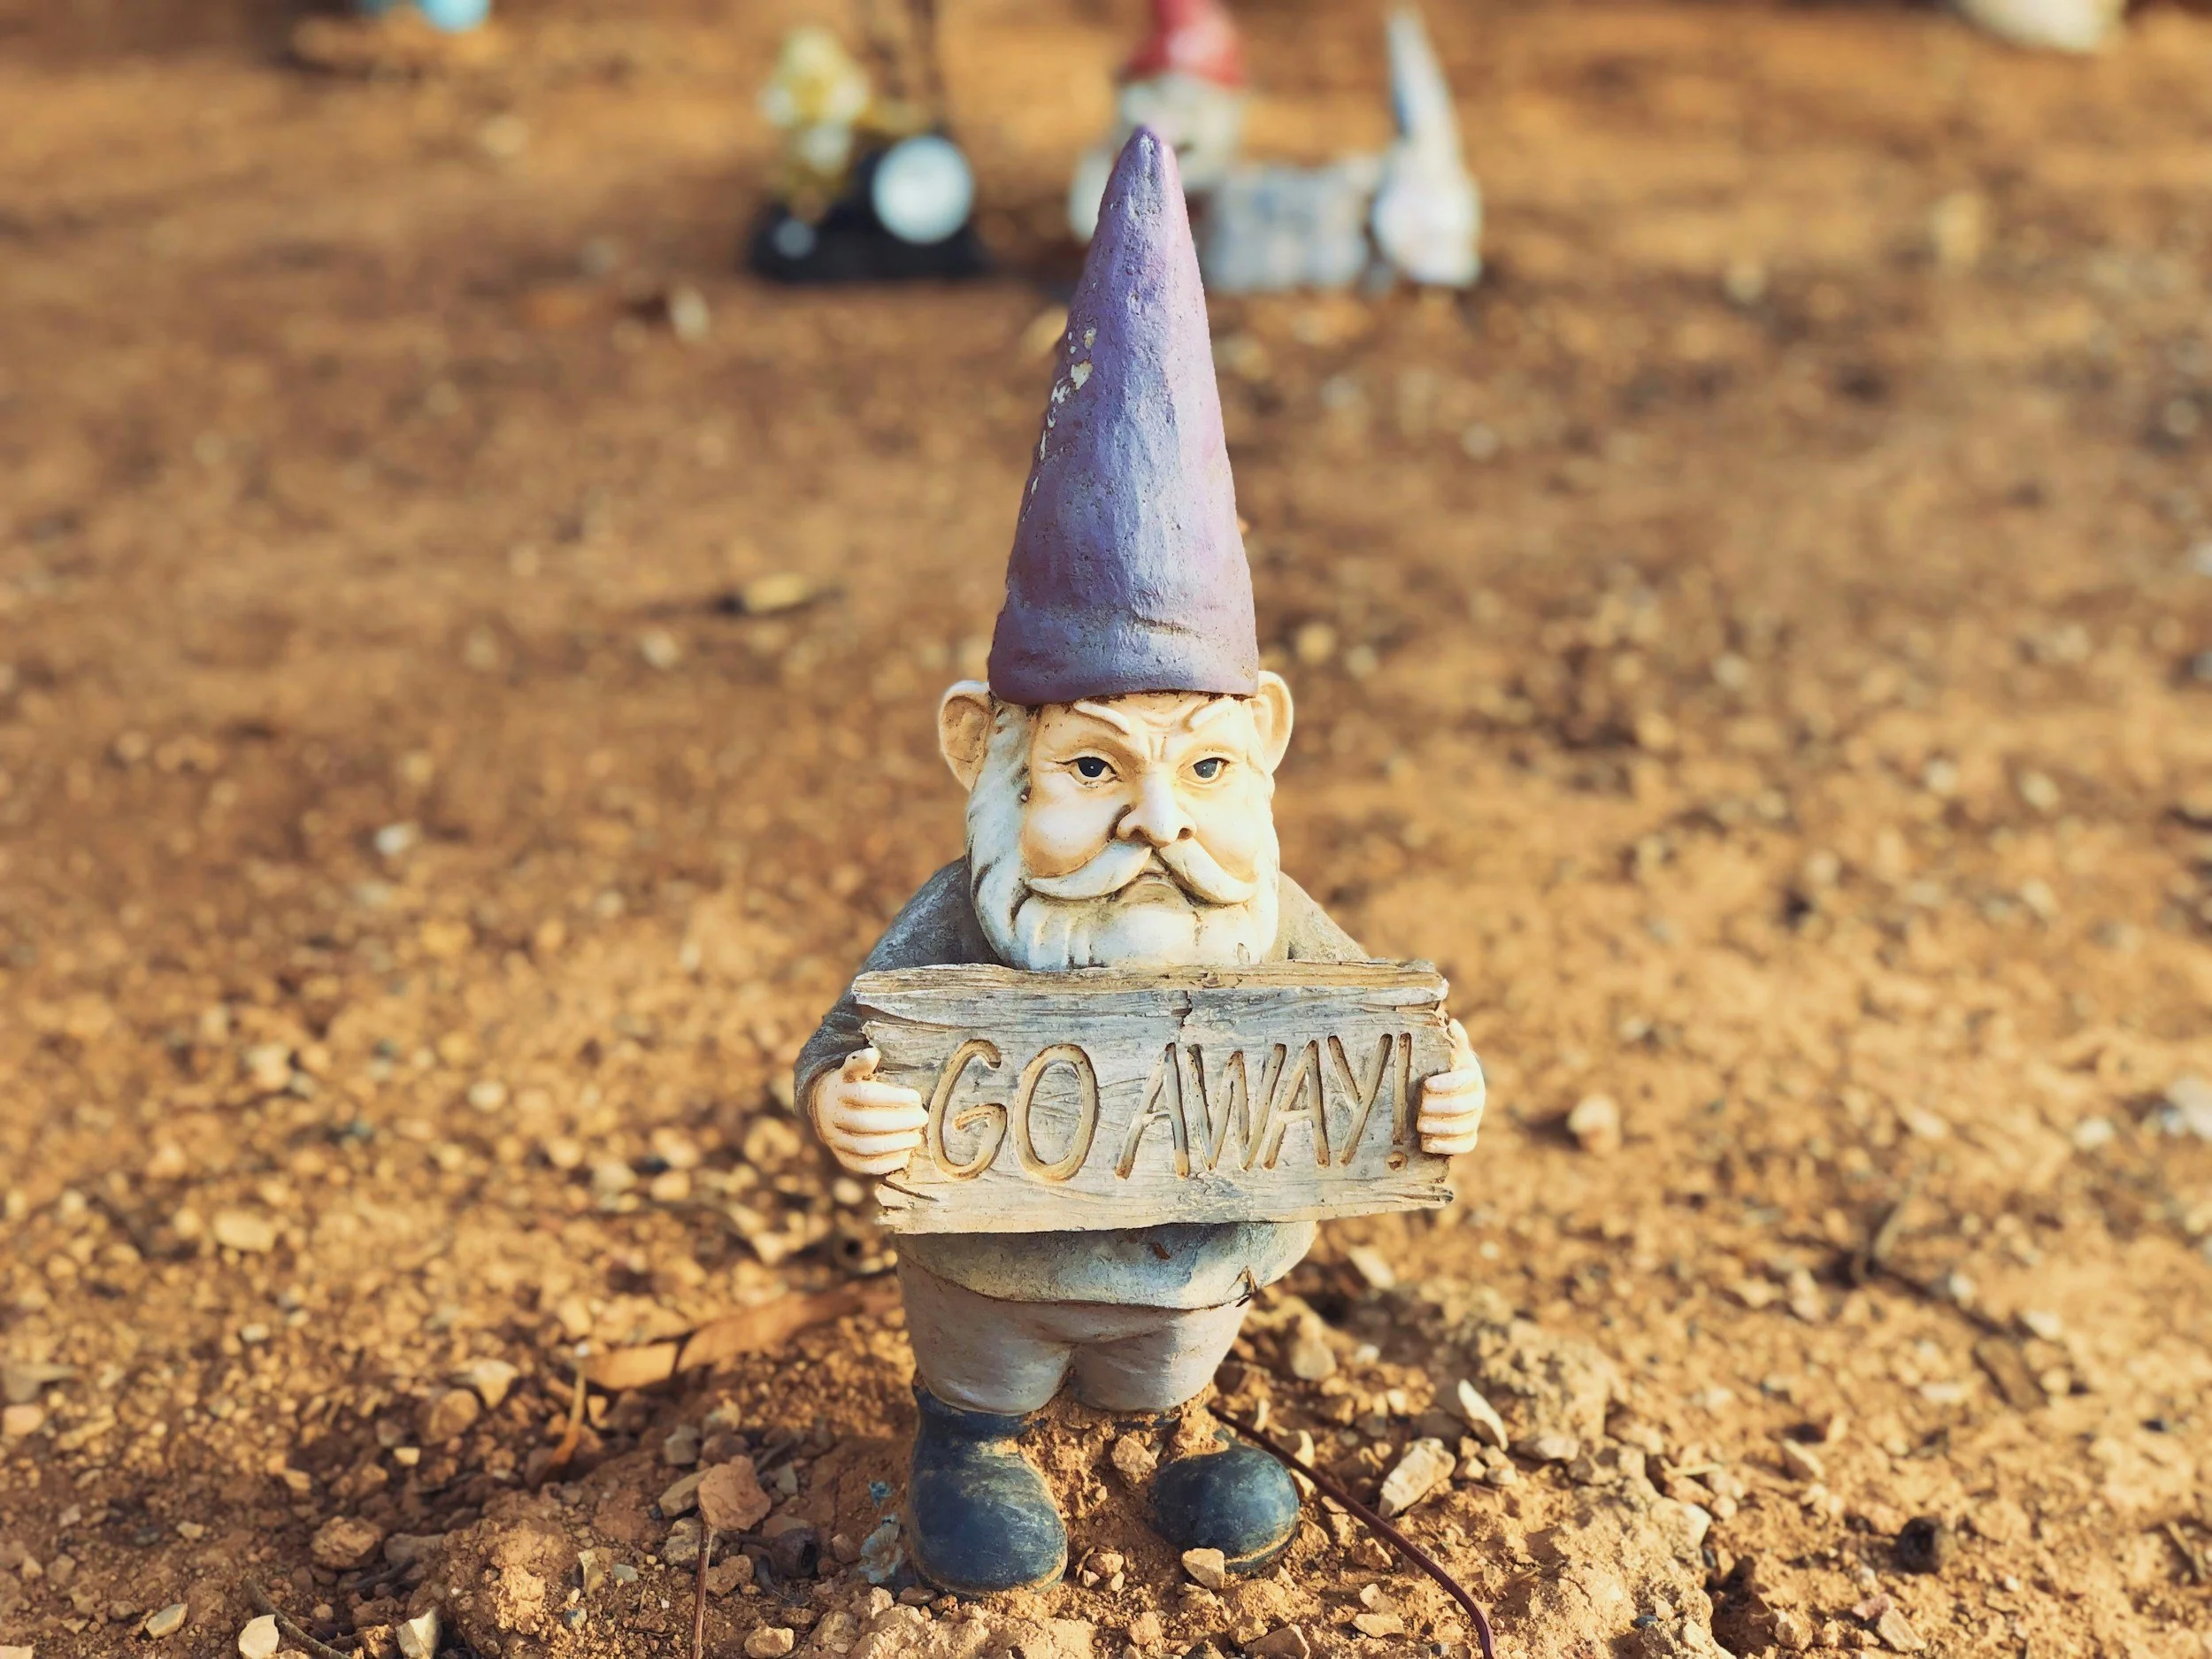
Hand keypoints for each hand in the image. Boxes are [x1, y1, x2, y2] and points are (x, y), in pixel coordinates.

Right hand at [810, 1048, 927, 1176]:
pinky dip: (887, 1163)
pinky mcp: (843, 1157)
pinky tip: (906, 1155)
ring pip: (865, 1146)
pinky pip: (864, 1165)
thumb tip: (873, 1053)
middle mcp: (834, 1116)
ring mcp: (836, 1139)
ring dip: (896, 1144)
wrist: (824, 1108)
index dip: (893, 1098)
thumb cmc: (850, 1085)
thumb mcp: (852, 1070)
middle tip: (923, 1118)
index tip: (917, 1097)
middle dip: (899, 1122)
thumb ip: (861, 1062)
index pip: (865, 1095)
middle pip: (865, 1123)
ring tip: (917, 1137)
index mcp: (838, 1091)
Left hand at [1417, 1019, 1484, 1156]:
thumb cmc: (1446, 1069)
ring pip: (1463, 1127)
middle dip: (1439, 1107)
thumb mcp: (1449, 1054)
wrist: (1454, 1091)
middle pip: (1464, 1106)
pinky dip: (1446, 1146)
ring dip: (1440, 1127)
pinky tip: (1427, 1143)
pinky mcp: (1469, 1137)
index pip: (1465, 1081)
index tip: (1427, 1084)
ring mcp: (1474, 1119)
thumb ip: (1452, 1042)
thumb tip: (1453, 1024)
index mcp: (1471, 1076)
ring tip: (1420, 1125)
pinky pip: (1465, 1145)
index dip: (1447, 1084)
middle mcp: (1477, 1099)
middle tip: (1420, 1107)